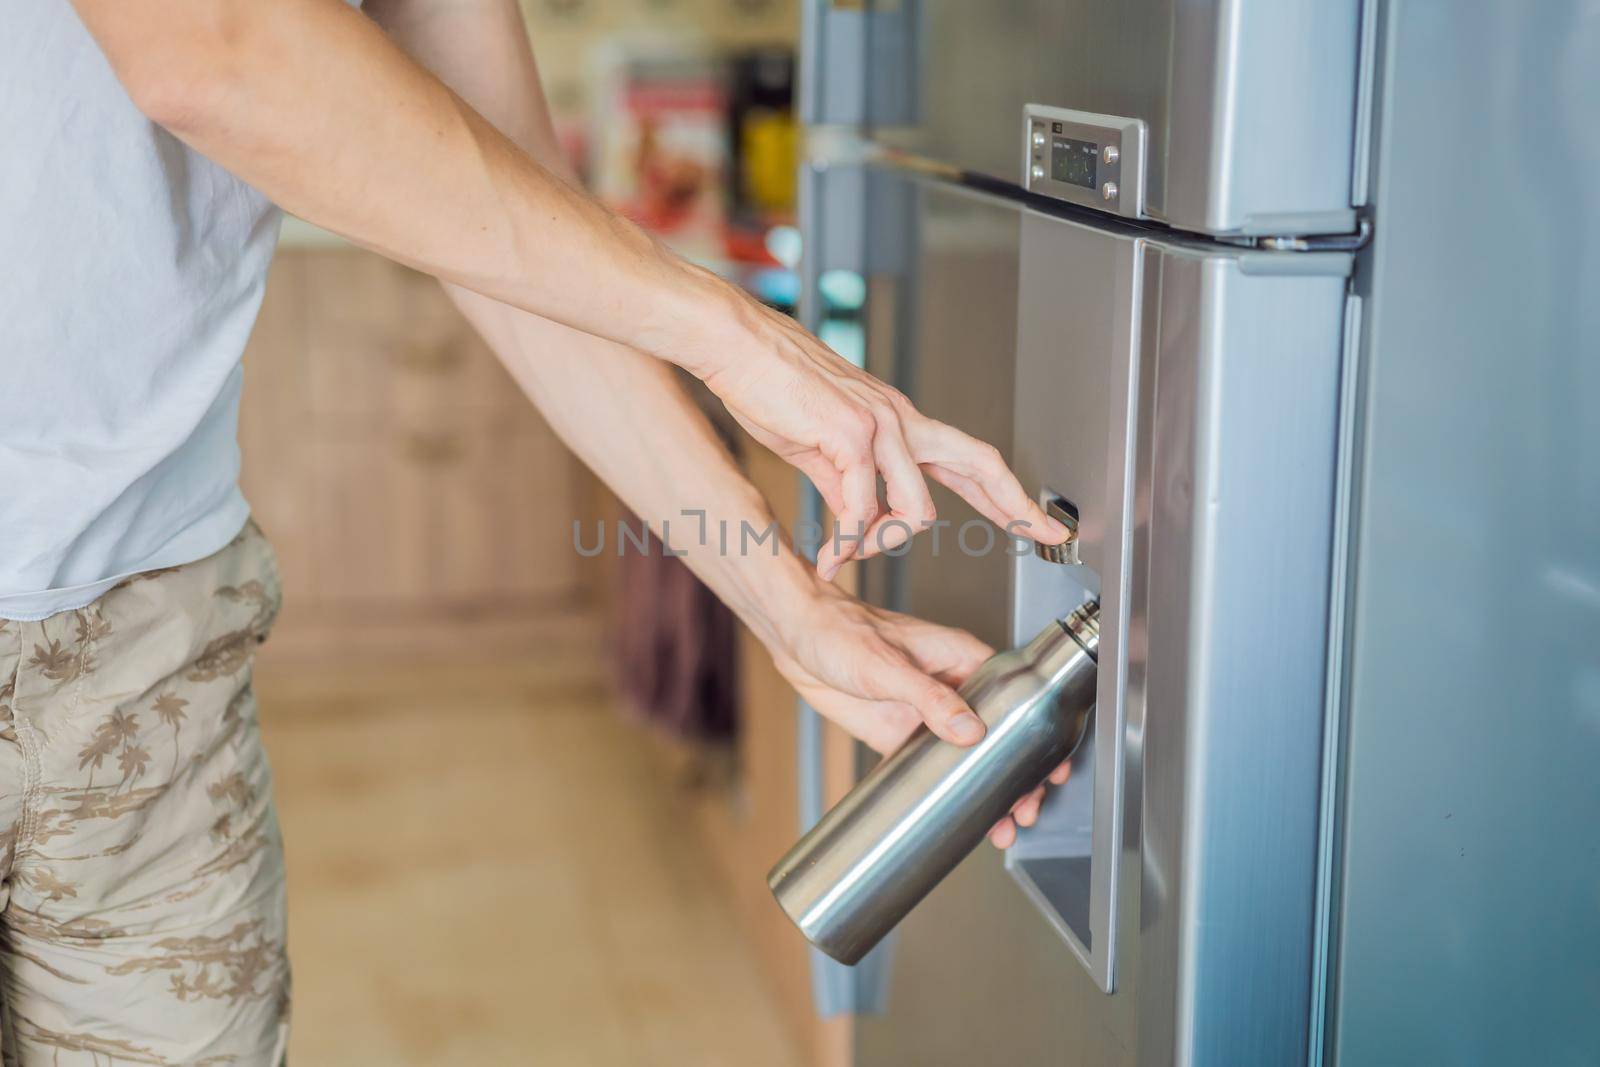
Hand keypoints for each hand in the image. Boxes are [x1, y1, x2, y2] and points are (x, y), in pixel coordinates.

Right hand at [673, 290, 1072, 579]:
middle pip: (979, 463)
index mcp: (898, 421)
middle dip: (1014, 504)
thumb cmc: (770, 387)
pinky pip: (860, 508)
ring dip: (880, 544)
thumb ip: (846, 486)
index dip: (1006, 492)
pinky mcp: (849, 433)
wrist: (735, 347)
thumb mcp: (819, 447)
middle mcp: (899, 419)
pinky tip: (828, 556)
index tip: (1037, 519)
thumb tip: (857, 524)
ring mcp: (879, 424)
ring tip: (846, 553)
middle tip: (1043, 534)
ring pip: (916, 508)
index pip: (969, 458)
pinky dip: (846, 542)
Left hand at [769, 582, 1070, 848]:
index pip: (1013, 699)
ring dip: (983, 789)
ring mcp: (924, 713)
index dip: (1035, 735)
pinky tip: (955, 815)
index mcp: (959, 658)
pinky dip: (943, 792)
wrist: (795, 637)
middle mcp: (949, 687)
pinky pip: (928, 767)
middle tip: (1022, 812)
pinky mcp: (897, 734)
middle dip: (1014, 775)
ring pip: (966, 757)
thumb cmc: (839, 629)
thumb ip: (930, 697)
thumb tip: (969, 730)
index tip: (1047, 769)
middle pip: (996, 735)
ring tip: (999, 827)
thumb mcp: (886, 664)